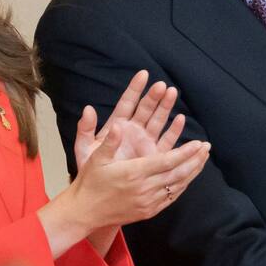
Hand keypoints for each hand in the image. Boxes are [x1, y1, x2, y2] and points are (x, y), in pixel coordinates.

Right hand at [67, 120, 209, 229]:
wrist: (84, 212)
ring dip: (193, 172)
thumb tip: (118, 124)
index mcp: (134, 173)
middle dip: (195, 160)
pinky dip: (183, 185)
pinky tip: (190, 176)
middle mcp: (144, 189)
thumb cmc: (90, 182)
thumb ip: (110, 141)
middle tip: (207, 147)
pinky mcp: (148, 211)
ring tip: (203, 158)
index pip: (167, 161)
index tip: (199, 143)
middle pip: (177, 173)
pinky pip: (171, 197)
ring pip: (177, 186)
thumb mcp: (96, 158)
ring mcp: (147, 202)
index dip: (185, 152)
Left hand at [72, 70, 186, 170]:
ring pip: (158, 120)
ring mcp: (145, 142)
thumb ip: (85, 129)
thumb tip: (87, 109)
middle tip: (162, 85)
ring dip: (166, 107)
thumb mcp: (84, 149)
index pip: (127, 103)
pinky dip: (174, 130)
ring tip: (172, 93)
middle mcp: (134, 131)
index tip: (144, 74)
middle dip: (154, 96)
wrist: (100, 192)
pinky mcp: (154, 155)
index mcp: (117, 126)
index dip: (135, 88)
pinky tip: (180, 119)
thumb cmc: (91, 170)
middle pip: (146, 109)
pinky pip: (166, 140)